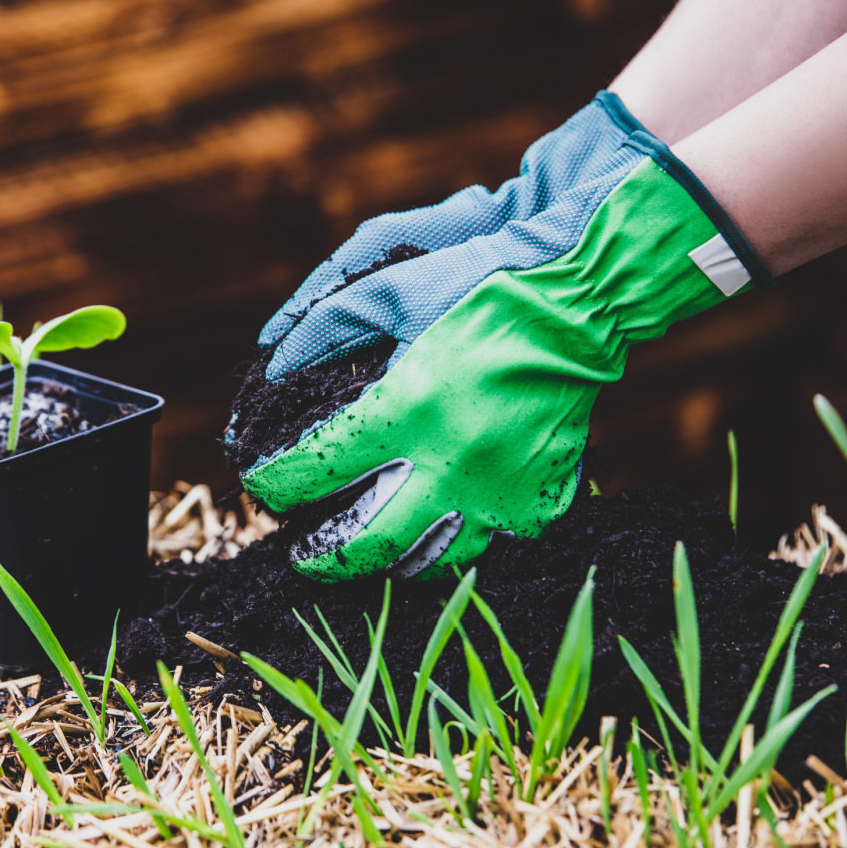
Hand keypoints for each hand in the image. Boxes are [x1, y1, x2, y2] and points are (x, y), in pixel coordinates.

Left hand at [242, 140, 770, 580]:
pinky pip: (481, 548)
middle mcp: (455, 460)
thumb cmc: (481, 285)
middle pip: (365, 545)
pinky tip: (423, 529)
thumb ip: (321, 330)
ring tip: (357, 546)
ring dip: (380, 561)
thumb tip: (272, 370)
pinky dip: (443, 544)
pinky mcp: (538, 502)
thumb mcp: (389, 289)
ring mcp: (502, 491)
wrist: (584, 298)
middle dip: (317, 556)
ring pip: (423, 562)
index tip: (263, 482)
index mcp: (413, 405)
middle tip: (299, 549)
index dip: (273, 483)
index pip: (315, 470)